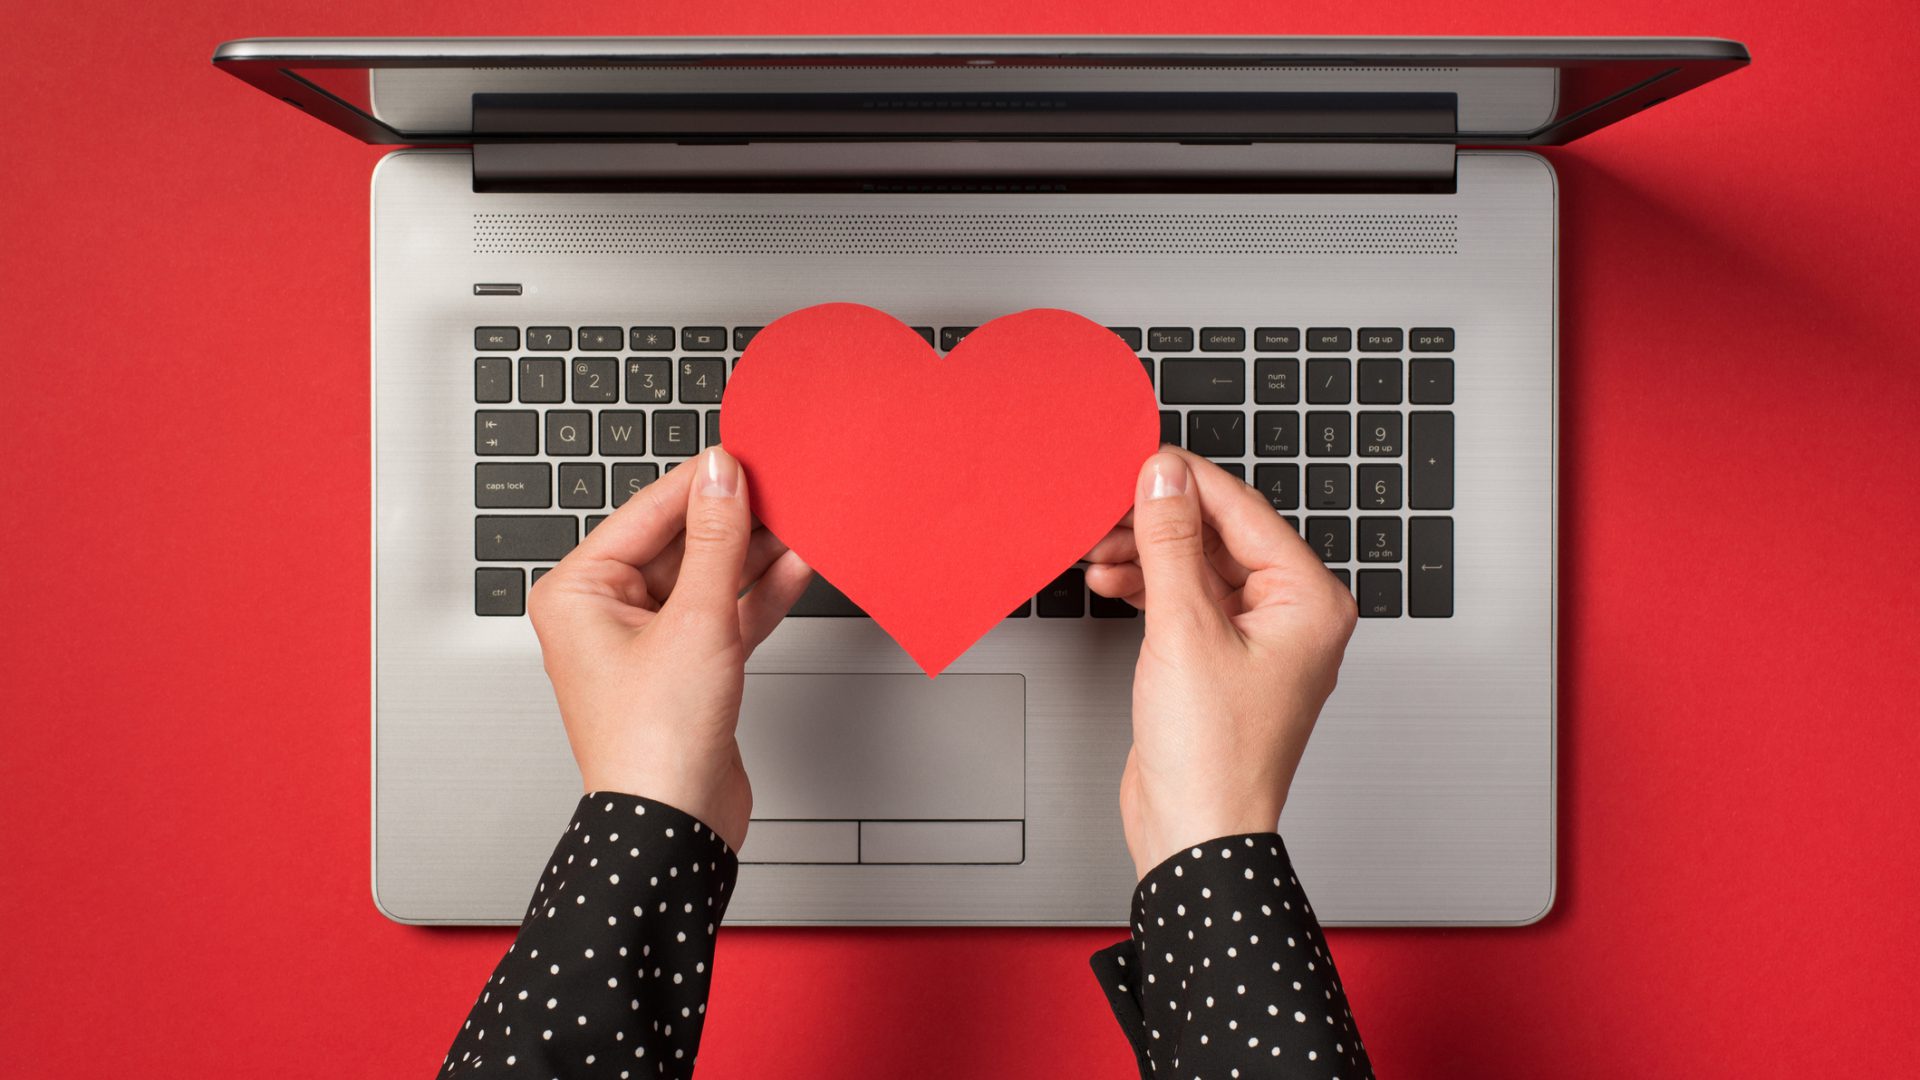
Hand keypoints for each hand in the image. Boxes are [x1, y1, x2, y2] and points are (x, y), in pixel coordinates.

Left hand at [526, 446, 812, 850]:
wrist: (674, 828)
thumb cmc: (654, 744)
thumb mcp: (696, 620)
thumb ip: (715, 539)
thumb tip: (722, 475)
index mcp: (577, 592)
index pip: (647, 512)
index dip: (700, 482)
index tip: (744, 453)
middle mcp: (604, 614)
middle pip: (679, 542)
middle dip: (733, 518)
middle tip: (782, 485)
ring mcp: (647, 642)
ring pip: (707, 577)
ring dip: (753, 554)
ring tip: (799, 520)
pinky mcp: (686, 667)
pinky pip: (723, 613)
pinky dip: (758, 594)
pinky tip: (796, 567)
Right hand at [1084, 448, 1357, 878]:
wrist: (1195, 835)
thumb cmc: (1212, 758)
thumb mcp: (1183, 629)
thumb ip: (1170, 542)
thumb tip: (1163, 478)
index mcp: (1311, 602)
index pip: (1245, 512)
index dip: (1186, 481)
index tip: (1140, 462)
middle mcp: (1294, 617)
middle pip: (1221, 537)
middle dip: (1158, 523)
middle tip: (1106, 509)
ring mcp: (1258, 640)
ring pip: (1198, 567)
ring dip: (1147, 555)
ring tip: (1099, 550)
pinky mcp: (1221, 661)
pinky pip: (1187, 601)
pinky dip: (1148, 587)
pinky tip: (1112, 581)